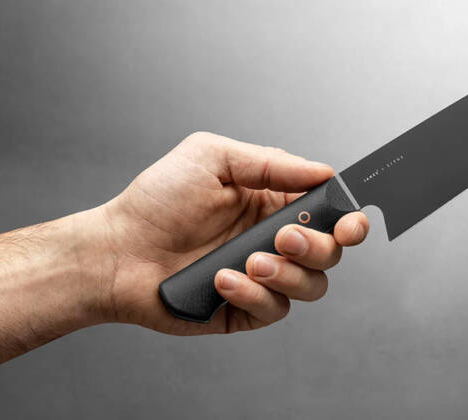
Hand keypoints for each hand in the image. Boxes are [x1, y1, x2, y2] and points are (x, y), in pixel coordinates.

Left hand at [96, 132, 368, 334]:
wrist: (117, 252)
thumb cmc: (157, 201)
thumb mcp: (211, 158)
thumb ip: (272, 163)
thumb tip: (324, 172)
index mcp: (273, 202)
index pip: (330, 213)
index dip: (349, 219)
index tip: (349, 222)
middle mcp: (274, 240)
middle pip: (330, 252)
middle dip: (315, 246)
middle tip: (281, 237)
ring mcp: (263, 277)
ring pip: (312, 286)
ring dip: (286, 274)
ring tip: (247, 261)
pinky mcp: (246, 309)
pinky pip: (275, 310)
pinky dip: (253, 295)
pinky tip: (221, 280)